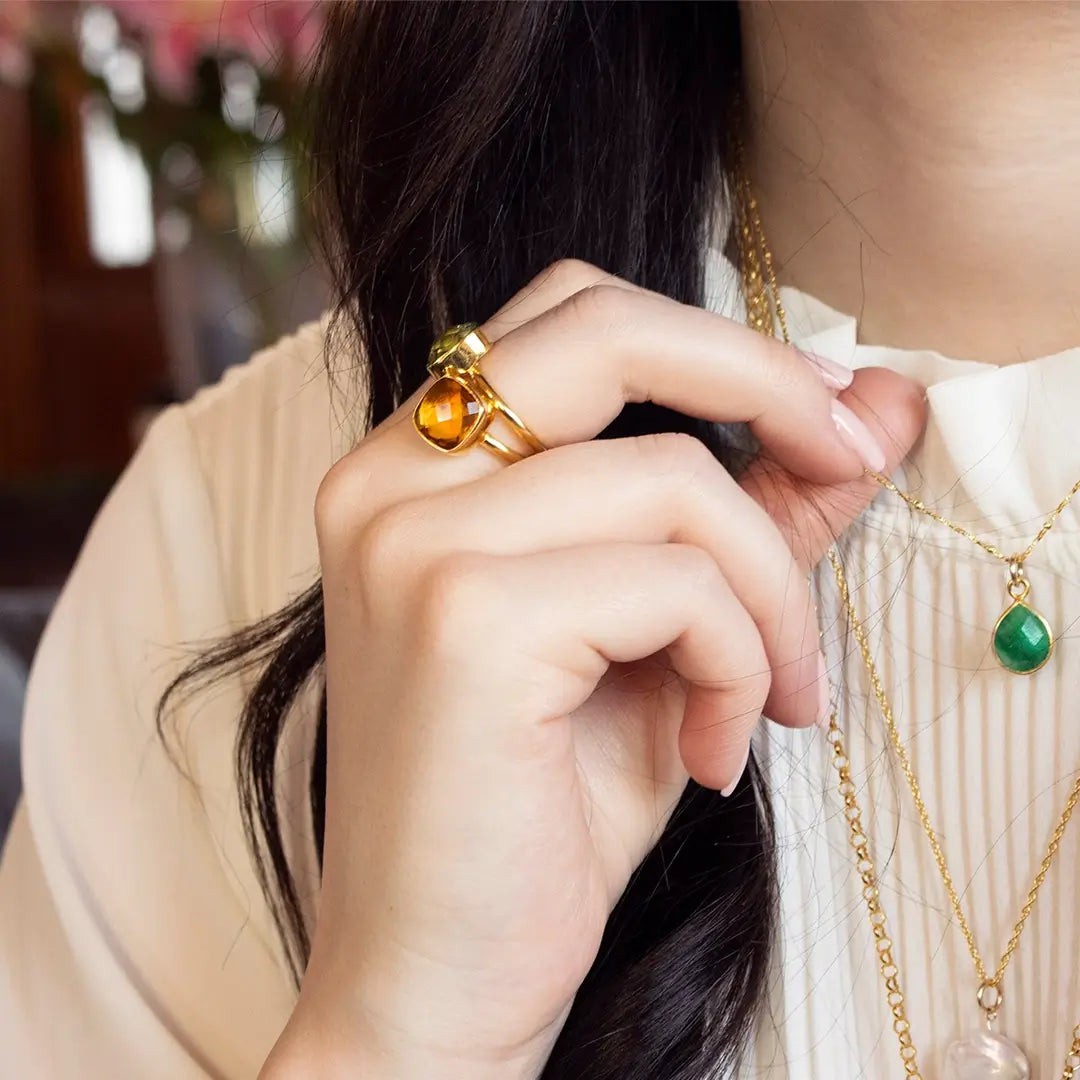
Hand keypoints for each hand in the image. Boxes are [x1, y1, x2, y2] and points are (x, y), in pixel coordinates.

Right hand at [262, 260, 926, 1078]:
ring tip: (768, 695)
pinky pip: (674, 581)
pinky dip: (734, 658)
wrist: (437, 973)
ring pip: (674, 479)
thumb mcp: (662, 636)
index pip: (574, 313)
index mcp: (407, 467)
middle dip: (765, 380)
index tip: (820, 420)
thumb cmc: (539, 804)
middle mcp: (387, 480)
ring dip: (768, 591)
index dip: (716, 346)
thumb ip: (761, 511)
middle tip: (849, 453)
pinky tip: (712, 749)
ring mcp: (412, 540)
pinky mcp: (463, 617)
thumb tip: (886, 405)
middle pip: (609, 325)